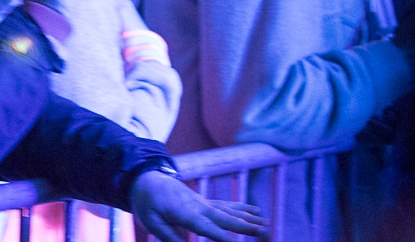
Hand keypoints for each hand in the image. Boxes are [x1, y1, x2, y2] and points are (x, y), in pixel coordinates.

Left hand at [129, 171, 267, 241]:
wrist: (148, 178)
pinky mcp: (206, 202)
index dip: (220, 236)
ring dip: (249, 218)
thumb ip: (169, 236)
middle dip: (245, 226)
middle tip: (264, 232)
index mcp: (184, 213)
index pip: (206, 227)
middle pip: (225, 218)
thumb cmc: (148, 203)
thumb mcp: (152, 222)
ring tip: (266, 225)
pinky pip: (228, 206)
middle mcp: (199, 207)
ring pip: (231, 211)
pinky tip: (256, 211)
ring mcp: (205, 203)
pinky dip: (243, 208)